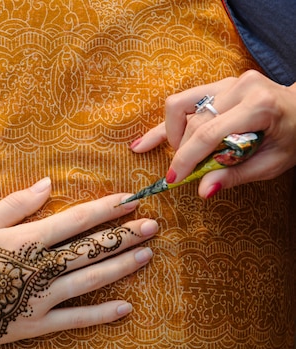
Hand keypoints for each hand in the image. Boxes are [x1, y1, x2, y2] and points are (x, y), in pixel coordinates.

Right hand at [0, 178, 157, 348]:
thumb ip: (14, 205)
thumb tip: (47, 183)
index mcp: (26, 240)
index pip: (75, 221)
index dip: (105, 209)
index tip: (130, 199)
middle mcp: (41, 269)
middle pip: (90, 250)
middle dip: (123, 236)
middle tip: (152, 226)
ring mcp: (41, 300)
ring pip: (90, 281)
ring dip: (120, 267)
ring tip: (147, 256)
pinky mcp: (37, 325)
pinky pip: (75, 320)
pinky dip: (101, 315)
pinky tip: (126, 308)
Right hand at [130, 70, 295, 197]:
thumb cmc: (293, 138)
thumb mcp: (272, 163)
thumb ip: (235, 175)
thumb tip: (202, 190)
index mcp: (258, 105)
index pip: (209, 133)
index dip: (186, 158)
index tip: (173, 179)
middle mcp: (241, 86)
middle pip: (193, 122)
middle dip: (182, 152)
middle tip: (183, 174)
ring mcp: (228, 81)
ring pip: (180, 107)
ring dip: (173, 135)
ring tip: (179, 155)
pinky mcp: (219, 83)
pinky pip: (184, 101)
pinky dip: (167, 123)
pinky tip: (143, 142)